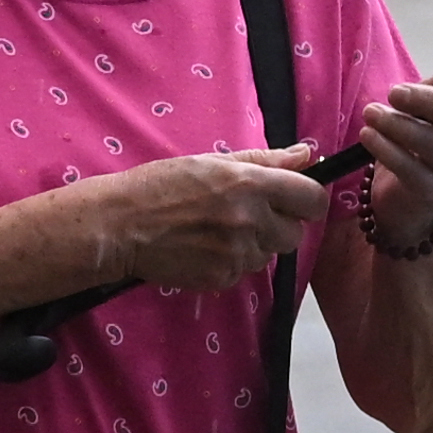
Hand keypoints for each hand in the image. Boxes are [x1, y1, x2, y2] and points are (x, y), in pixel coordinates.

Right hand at [88, 147, 331, 296]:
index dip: (307, 201)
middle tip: (246, 215)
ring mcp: (237, 253)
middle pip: (295, 234)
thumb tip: (306, 154)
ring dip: (252, 245)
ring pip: (268, 255)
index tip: (295, 201)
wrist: (120, 224)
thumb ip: (264, 161)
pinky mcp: (222, 278)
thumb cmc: (162, 185)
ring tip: (216, 230)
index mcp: (251, 184)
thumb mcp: (212, 162)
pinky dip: (230, 262)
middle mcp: (250, 220)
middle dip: (278, 226)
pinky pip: (243, 272)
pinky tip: (203, 248)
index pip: (312, 199)